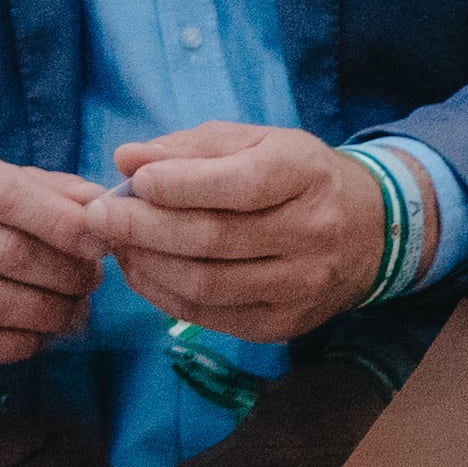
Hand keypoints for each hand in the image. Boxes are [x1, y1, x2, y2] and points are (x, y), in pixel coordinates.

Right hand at [0, 148, 109, 373]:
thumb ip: (47, 191)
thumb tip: (99, 203)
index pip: (6, 194)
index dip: (64, 222)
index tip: (101, 243)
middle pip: (6, 253)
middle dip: (64, 274)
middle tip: (90, 284)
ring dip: (48, 313)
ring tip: (72, 312)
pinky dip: (18, 344)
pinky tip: (37, 336)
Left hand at [90, 125, 384, 344]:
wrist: (370, 230)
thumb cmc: (298, 177)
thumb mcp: (257, 143)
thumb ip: (191, 147)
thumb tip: (126, 158)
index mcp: (308, 176)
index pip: (240, 185)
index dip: (178, 185)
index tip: (132, 180)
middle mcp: (313, 233)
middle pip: (213, 239)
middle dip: (142, 228)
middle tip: (97, 216)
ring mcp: (302, 285)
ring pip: (205, 285)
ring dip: (146, 265)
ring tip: (116, 244)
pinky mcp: (285, 323)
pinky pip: (209, 316)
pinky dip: (163, 295)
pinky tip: (143, 271)